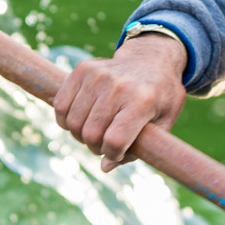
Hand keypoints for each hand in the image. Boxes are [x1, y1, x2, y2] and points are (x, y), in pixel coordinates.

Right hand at [51, 33, 187, 169]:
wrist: (151, 58)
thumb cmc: (160, 96)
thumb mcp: (164, 122)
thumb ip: (140, 148)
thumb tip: (105, 166)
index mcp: (143, 100)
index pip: (115, 140)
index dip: (113, 154)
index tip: (119, 151)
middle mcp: (119, 86)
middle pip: (91, 135)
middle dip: (96, 147)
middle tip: (106, 142)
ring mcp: (98, 76)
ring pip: (73, 123)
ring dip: (81, 134)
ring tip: (95, 130)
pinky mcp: (82, 69)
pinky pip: (60, 105)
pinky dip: (66, 119)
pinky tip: (81, 118)